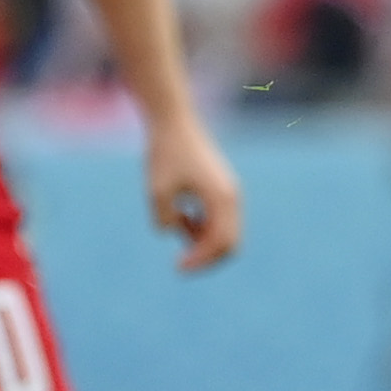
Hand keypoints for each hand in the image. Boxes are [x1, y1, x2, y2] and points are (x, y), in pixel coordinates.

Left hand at [144, 114, 243, 272]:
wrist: (173, 123)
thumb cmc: (165, 154)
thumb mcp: (157, 190)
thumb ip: (164, 219)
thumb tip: (170, 231)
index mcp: (223, 198)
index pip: (222, 243)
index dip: (202, 260)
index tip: (177, 267)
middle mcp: (233, 198)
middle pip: (230, 243)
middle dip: (206, 256)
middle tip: (179, 262)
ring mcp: (230, 193)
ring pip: (225, 232)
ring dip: (202, 240)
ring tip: (176, 223)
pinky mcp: (222, 189)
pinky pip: (219, 220)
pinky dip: (203, 227)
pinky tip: (182, 214)